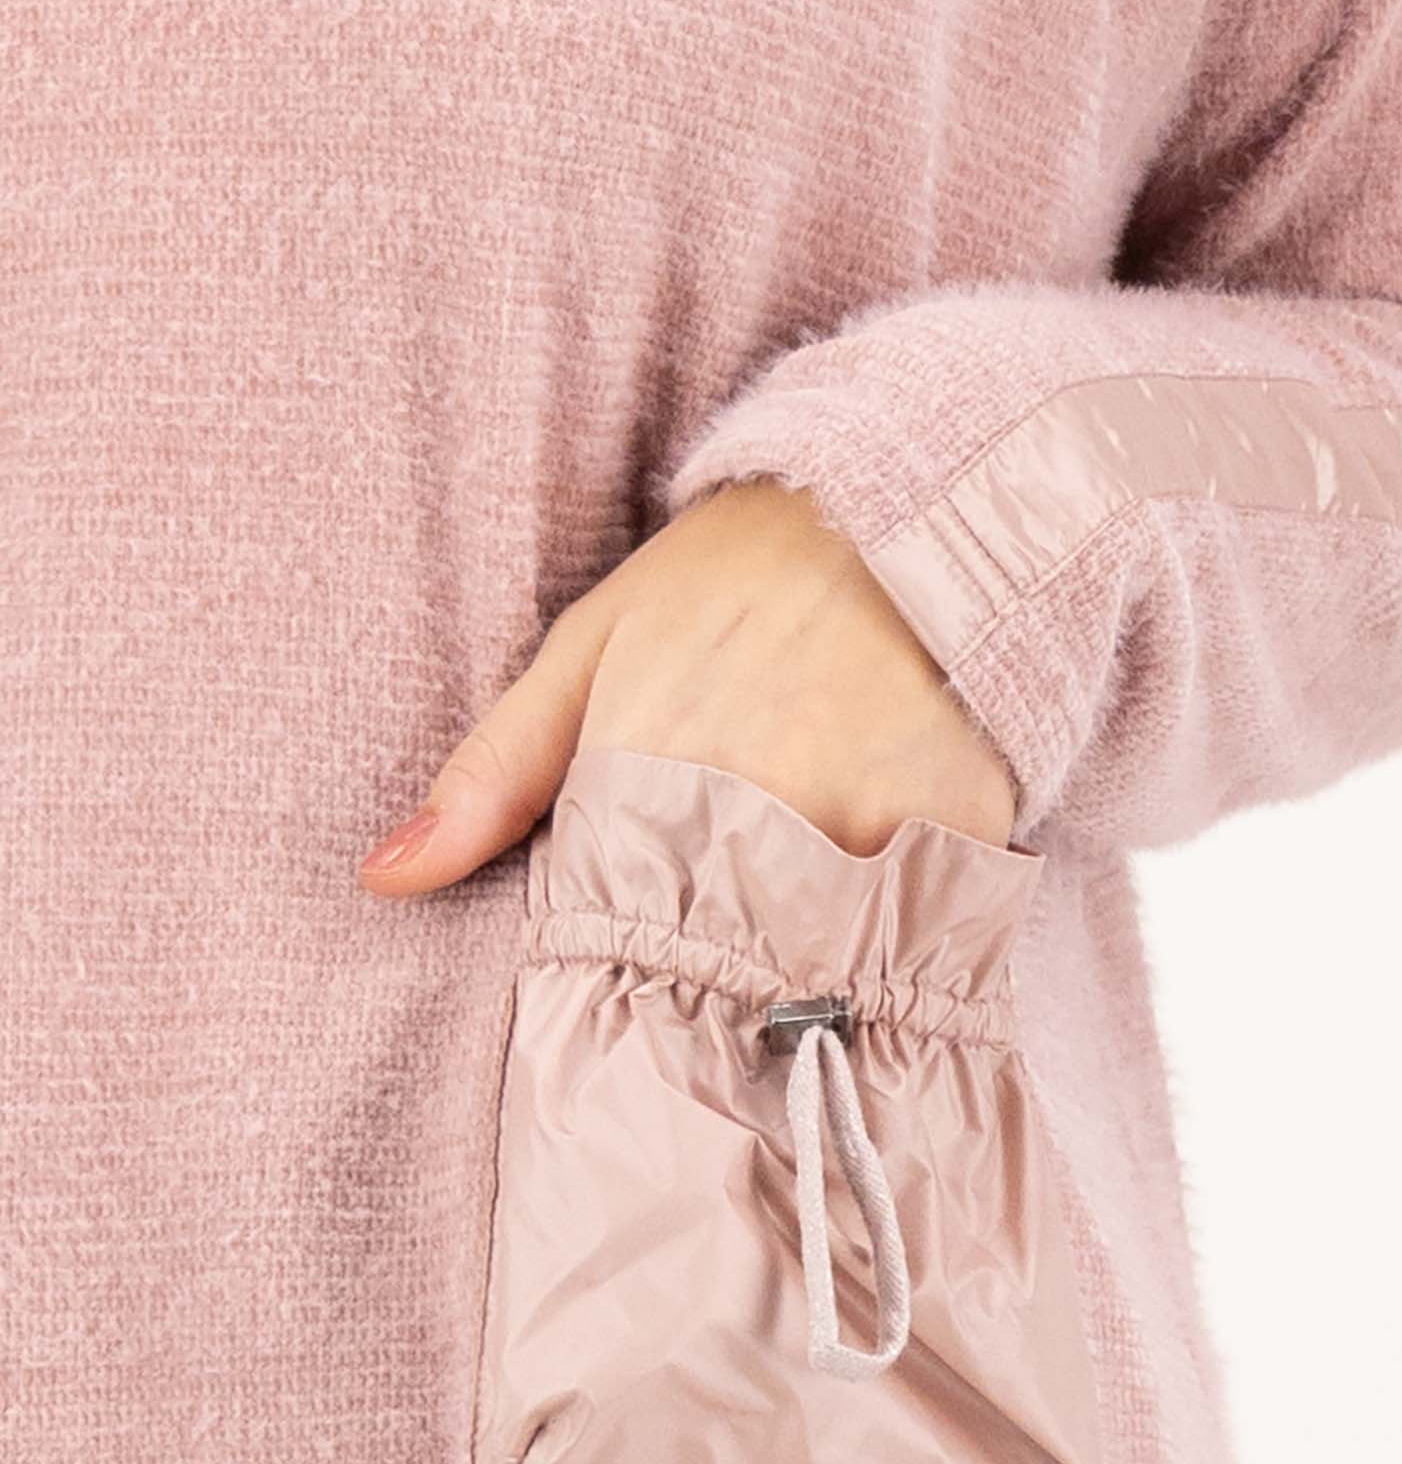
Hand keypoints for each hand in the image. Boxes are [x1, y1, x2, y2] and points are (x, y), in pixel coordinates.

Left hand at [357, 480, 1015, 893]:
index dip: (635, 953)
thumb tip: (383, 878)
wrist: (902, 500)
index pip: (620, 940)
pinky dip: (902, 916)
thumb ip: (491, 776)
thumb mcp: (591, 651)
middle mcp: (758, 810)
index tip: (652, 949)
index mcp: (651, 774)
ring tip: (814, 878)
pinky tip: (889, 860)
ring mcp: (865, 825)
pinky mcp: (955, 833)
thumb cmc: (729, 578)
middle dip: (723, 958)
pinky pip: (918, 923)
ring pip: (820, 954)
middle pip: (722, 963)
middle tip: (739, 914)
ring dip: (811, 944)